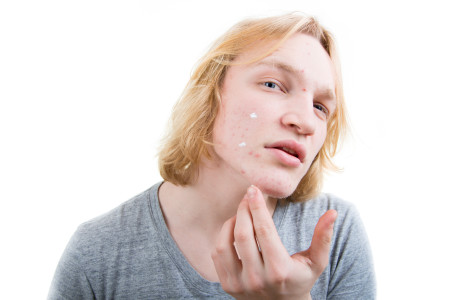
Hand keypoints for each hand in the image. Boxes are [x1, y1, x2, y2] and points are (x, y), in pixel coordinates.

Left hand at [211, 185, 336, 299]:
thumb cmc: (299, 279)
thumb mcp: (316, 262)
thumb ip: (323, 238)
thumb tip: (332, 213)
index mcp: (280, 270)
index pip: (264, 231)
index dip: (258, 207)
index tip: (254, 189)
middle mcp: (258, 278)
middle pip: (243, 234)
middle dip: (244, 209)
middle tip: (248, 195)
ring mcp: (240, 283)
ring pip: (225, 243)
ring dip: (231, 221)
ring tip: (242, 212)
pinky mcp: (228, 285)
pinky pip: (217, 254)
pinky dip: (223, 236)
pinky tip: (233, 228)